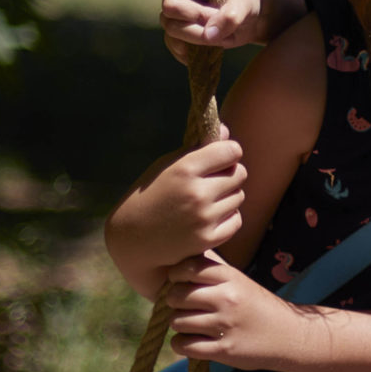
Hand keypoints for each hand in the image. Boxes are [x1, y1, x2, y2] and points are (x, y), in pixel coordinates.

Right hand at [119, 129, 246, 261]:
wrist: (130, 240)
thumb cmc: (147, 197)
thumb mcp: (164, 167)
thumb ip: (196, 150)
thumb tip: (225, 130)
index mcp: (184, 170)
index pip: (231, 151)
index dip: (229, 152)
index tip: (223, 156)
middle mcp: (197, 193)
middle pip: (239, 174)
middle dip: (230, 174)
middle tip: (213, 180)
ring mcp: (204, 218)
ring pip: (239, 197)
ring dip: (227, 196)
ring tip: (205, 200)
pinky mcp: (208, 238)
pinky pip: (236, 220)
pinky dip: (227, 217)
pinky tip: (208, 217)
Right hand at [162, 0, 268, 63]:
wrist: (250, 17)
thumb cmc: (244, 2)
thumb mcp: (243, 3)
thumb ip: (229, 16)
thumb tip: (209, 35)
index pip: (173, 6)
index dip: (194, 15)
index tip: (218, 16)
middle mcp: (173, 6)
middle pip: (171, 26)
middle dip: (198, 34)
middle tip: (223, 34)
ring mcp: (175, 24)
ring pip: (174, 42)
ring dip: (199, 46)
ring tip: (221, 39)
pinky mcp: (182, 41)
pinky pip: (180, 54)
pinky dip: (197, 56)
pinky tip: (215, 50)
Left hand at [164, 252, 305, 370]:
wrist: (290, 336)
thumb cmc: (258, 306)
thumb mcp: (240, 282)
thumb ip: (213, 268)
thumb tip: (182, 253)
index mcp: (231, 277)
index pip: (186, 268)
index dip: (175, 276)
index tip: (180, 283)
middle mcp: (228, 298)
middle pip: (176, 296)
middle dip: (175, 303)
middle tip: (185, 307)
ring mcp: (225, 325)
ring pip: (176, 322)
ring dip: (179, 325)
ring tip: (192, 325)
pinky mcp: (224, 350)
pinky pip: (183, 345)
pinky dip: (181, 344)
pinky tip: (192, 341)